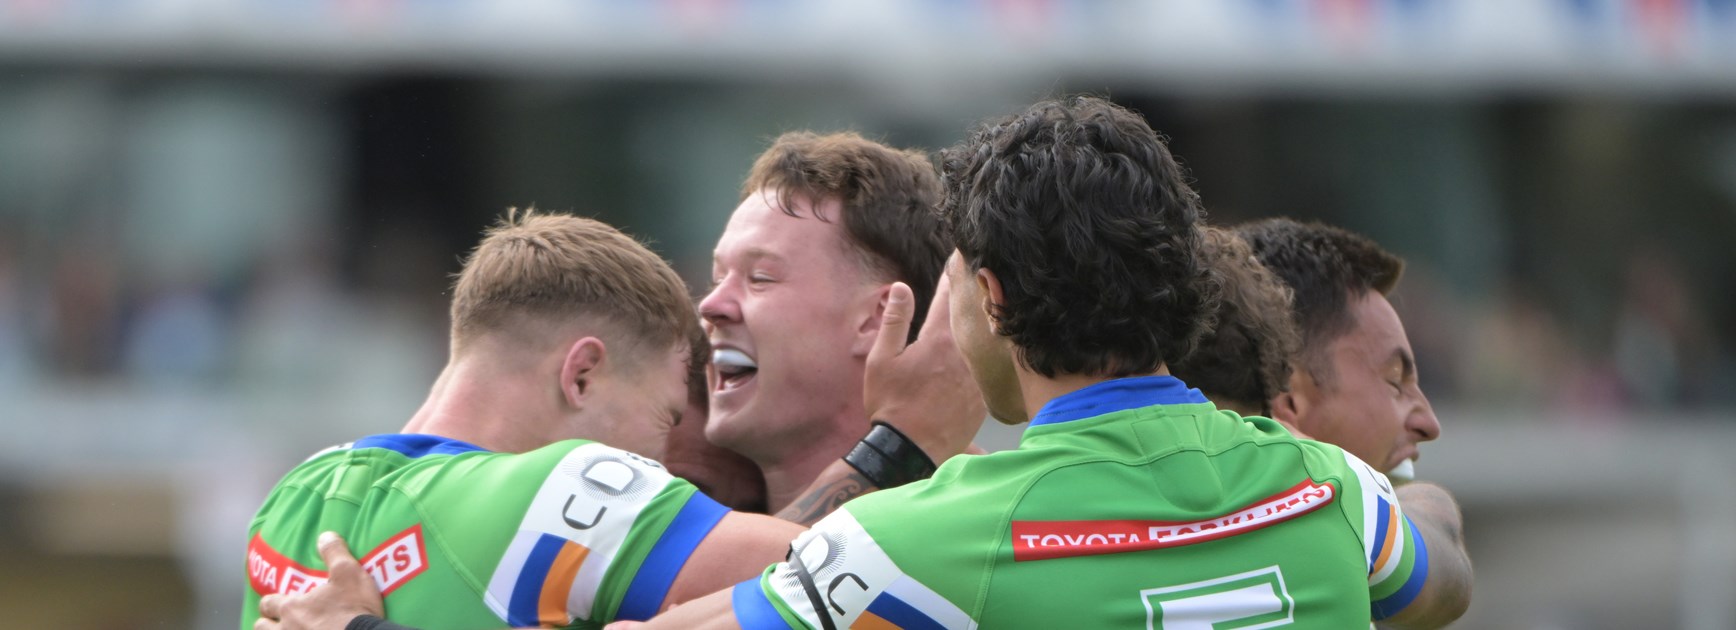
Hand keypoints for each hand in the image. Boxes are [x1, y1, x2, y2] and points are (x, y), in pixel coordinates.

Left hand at [256, 532, 383, 629]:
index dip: (271, 602)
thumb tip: (325, 535)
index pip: (269, 603)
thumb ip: (334, 553)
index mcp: (292, 607)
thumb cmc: (354, 608)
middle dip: (266, 623)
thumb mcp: (348, 573)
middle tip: (277, 622)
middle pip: (262, 627)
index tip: (277, 602)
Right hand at [864, 276, 986, 461]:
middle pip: (973, 316)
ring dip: (985, 324)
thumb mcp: (882, 359)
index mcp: (938, 340)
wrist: (910, 450)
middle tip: (979, 273)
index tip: (957, 260)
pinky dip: (989, 354)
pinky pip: (988, 368)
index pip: (948, 298)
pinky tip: (990, 349)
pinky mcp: (982, 397)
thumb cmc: (890, 404)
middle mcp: (964, 355)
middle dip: (973, 295)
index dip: (952, 276)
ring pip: (985, 342)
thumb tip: (900, 287)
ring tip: (989, 304)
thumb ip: (894, 320)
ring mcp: (976, 377)